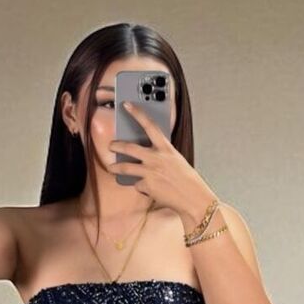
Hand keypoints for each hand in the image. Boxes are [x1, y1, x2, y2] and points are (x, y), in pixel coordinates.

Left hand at [114, 100, 212, 220]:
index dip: (137, 113)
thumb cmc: (187, 179)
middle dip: (116, 145)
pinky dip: (142, 187)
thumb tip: (144, 153)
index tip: (126, 104)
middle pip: (129, 147)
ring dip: (115, 167)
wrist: (193, 198)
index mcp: (166, 148)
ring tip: (111, 167)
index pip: (149, 125)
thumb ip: (161, 154)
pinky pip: (138, 184)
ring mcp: (150, 172)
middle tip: (111, 145)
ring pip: (125, 167)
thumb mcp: (175, 159)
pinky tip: (150, 189)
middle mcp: (156, 158)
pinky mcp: (146, 186)